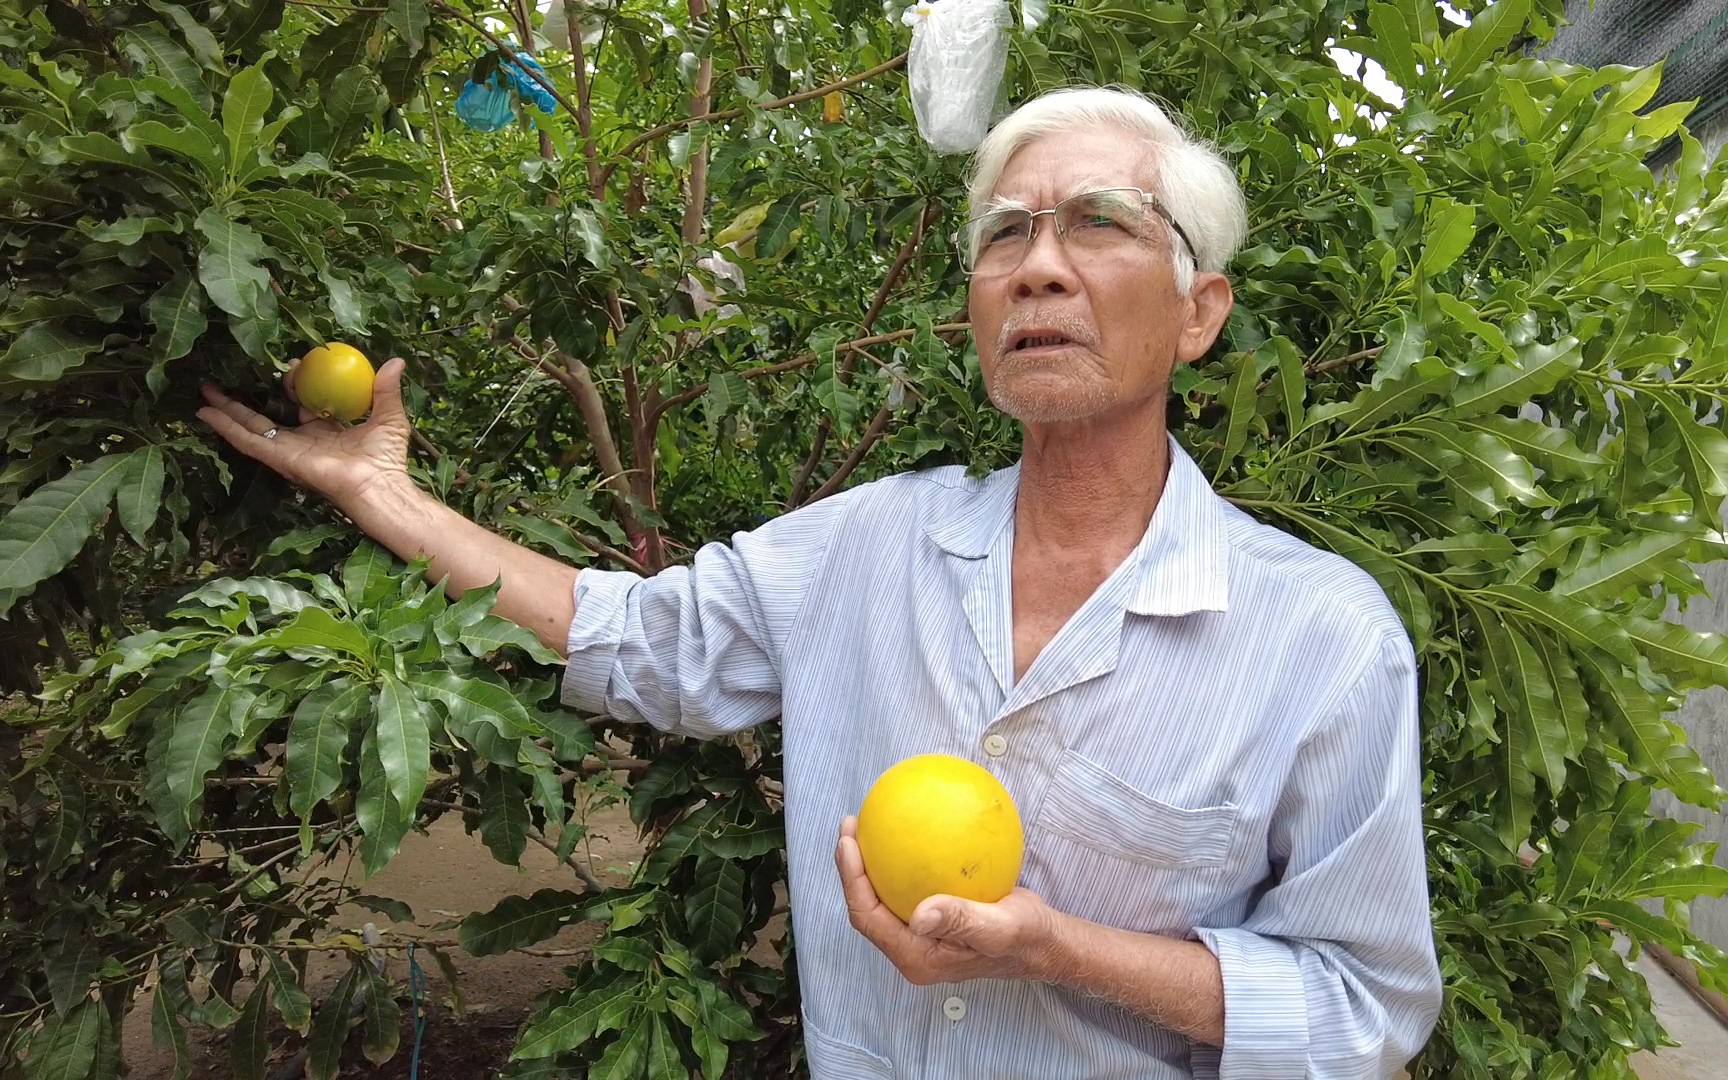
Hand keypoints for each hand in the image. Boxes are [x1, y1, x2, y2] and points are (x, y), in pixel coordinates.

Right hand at [197, 356, 414, 511]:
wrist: (378, 484)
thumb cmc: (387, 458)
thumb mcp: (389, 417)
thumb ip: (386, 390)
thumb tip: (396, 361)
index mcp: (325, 431)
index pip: (302, 403)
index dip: (296, 382)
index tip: (297, 364)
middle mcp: (302, 441)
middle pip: (267, 414)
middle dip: (247, 397)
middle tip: (227, 377)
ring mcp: (287, 450)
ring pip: (250, 426)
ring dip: (227, 409)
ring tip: (204, 391)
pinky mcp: (279, 458)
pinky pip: (247, 440)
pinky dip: (225, 427)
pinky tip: (205, 413)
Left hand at [835, 815, 1059, 985]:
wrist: (1044, 942)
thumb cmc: (1025, 938)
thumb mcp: (1000, 928)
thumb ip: (961, 921)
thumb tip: (918, 915)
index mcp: (918, 956)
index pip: (869, 918)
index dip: (851, 881)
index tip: (848, 842)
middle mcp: (913, 947)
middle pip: (868, 906)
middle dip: (852, 868)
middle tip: (851, 825)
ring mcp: (922, 933)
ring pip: (883, 896)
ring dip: (871, 862)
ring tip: (867, 825)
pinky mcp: (934, 916)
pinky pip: (907, 886)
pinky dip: (900, 859)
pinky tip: (909, 830)